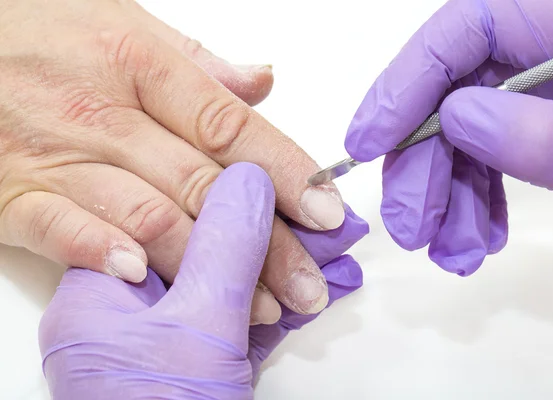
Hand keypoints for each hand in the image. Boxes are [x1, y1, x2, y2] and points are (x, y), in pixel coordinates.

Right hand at [0, 0, 345, 321]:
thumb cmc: (43, 30)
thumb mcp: (124, 26)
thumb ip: (199, 63)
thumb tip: (262, 83)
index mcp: (141, 65)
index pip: (230, 127)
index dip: (285, 173)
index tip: (327, 213)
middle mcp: (106, 114)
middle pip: (205, 187)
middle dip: (266, 243)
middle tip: (310, 283)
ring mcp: (59, 156)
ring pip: (150, 217)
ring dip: (208, 269)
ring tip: (260, 306)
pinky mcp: (15, 192)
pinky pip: (62, 228)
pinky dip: (103, 254)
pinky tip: (145, 282)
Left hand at [39, 163, 367, 398]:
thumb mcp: (198, 329)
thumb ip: (222, 249)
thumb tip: (249, 178)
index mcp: (101, 295)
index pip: (163, 214)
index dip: (224, 194)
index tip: (277, 180)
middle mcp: (129, 315)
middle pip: (205, 249)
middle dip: (271, 235)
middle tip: (320, 215)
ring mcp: (169, 342)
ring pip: (233, 284)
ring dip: (287, 270)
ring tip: (335, 248)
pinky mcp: (203, 364)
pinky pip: (245, 319)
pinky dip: (284, 305)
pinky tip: (320, 287)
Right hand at [345, 0, 552, 275]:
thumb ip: (547, 135)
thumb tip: (457, 116)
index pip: (466, 29)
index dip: (405, 86)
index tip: (367, 145)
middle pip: (462, 90)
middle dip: (428, 165)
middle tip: (410, 231)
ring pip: (477, 131)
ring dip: (453, 197)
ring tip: (454, 256)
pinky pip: (505, 151)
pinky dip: (485, 198)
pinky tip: (480, 239)